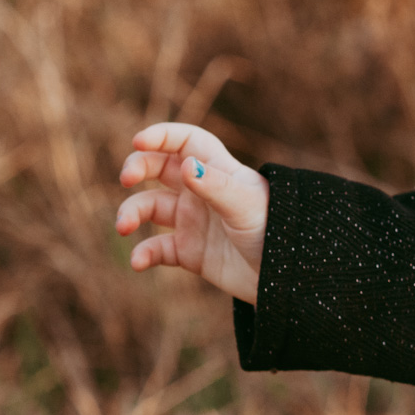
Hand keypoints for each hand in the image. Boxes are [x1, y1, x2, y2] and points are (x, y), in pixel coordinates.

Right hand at [116, 124, 268, 304]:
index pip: (186, 141)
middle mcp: (202, 192)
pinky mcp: (190, 253)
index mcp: (220, 171)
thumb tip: (187, 165)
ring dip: (131, 213)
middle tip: (126, 179)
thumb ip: (216, 186)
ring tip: (124, 227)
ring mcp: (194, 222)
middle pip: (159, 167)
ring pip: (149, 207)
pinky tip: (140, 262)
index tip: (139, 141)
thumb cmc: (277, 231)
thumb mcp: (246, 204)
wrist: (291, 278)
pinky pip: (156, 249)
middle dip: (137, 168)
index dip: (162, 135)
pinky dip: (143, 254)